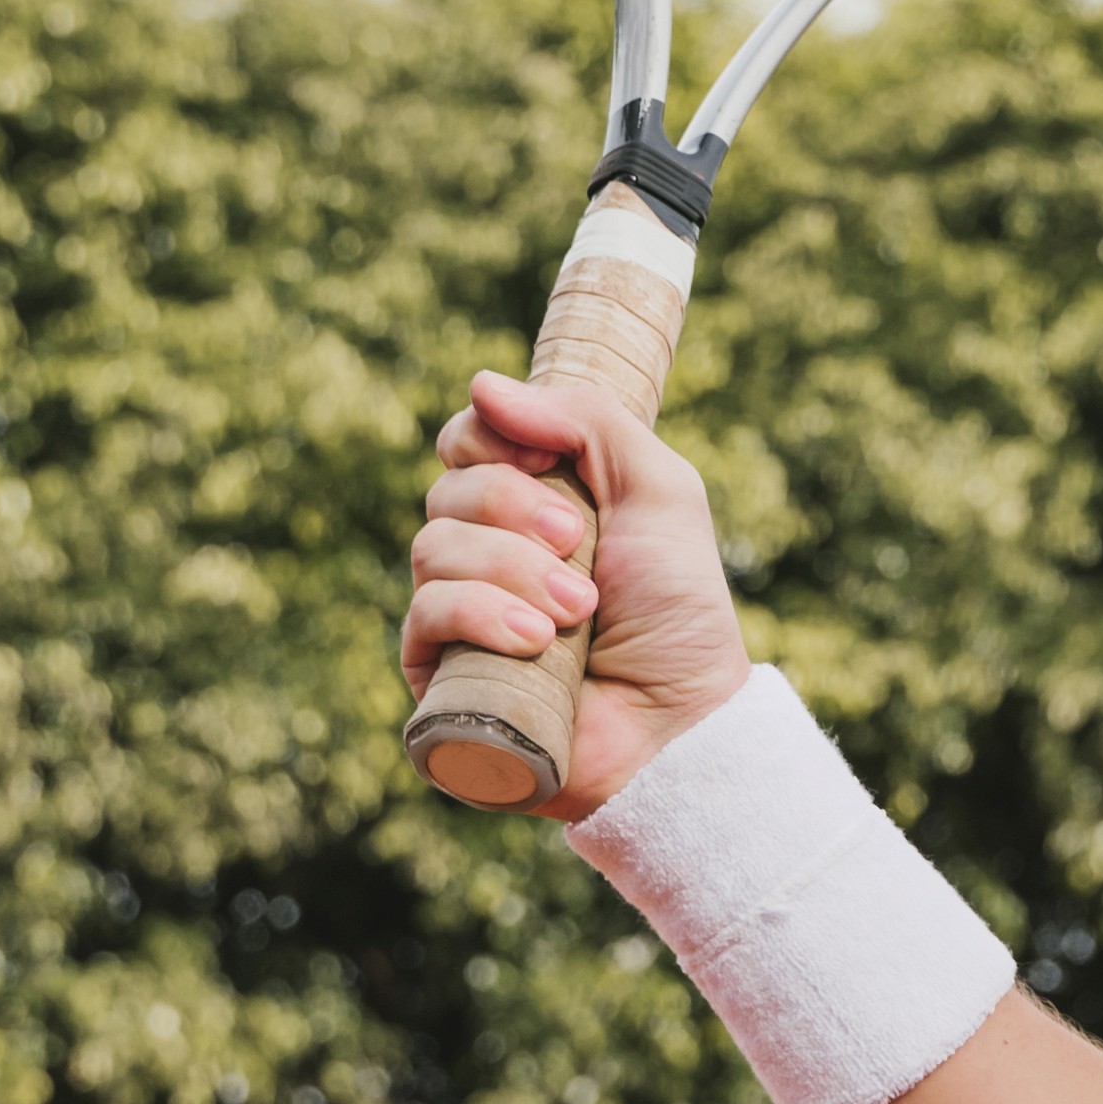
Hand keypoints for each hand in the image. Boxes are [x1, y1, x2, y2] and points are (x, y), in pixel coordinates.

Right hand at [402, 369, 755, 817]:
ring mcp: (456, 620)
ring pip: (432, 549)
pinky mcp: (437, 681)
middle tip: (582, 541)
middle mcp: (485, 557)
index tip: (550, 454)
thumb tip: (480, 384)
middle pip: (447, 489)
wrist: (681, 719)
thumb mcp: (656, 486)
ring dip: (514, 569)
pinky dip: (479, 615)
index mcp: (530, 505)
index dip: (493, 436)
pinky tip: (535, 639)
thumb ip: (583, 420)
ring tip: (577, 609)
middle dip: (516, 507)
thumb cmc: (678, 607)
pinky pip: (422, 618)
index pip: (466, 442)